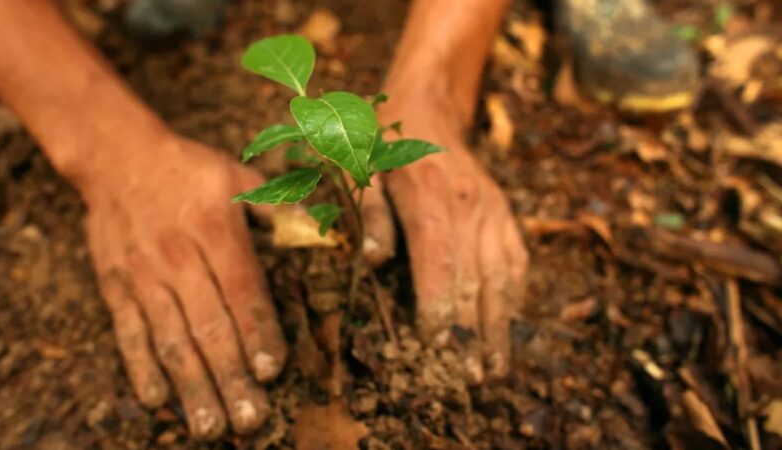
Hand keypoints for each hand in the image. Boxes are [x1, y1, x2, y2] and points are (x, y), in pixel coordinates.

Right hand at [79, 134, 285, 438]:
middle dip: (230, 376)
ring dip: (191, 385)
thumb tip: (323, 233)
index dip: (258, 333)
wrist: (117, 157)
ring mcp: (143, 275)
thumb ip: (280, 211)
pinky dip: (141, 368)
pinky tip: (158, 400)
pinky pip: (128, 332)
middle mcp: (178, 258)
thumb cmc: (190, 170)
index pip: (242, 291)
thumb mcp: (239, 178)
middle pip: (208, 326)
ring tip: (209, 425)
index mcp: (215, 231)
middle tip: (249, 419)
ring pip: (170, 338)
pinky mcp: (115, 285)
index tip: (273, 371)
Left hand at [367, 94, 528, 381]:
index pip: (440, 263)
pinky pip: (516, 262)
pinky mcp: (505, 215)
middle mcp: (469, 207)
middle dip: (472, 334)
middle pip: (475, 279)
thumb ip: (369, 215)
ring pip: (502, 277)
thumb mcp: (359, 170)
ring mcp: (493, 211)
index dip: (439, 310)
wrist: (426, 109)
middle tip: (469, 380)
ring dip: (500, 327)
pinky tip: (511, 330)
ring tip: (495, 371)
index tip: (436, 350)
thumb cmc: (381, 146)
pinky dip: (515, 299)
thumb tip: (376, 261)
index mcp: (430, 197)